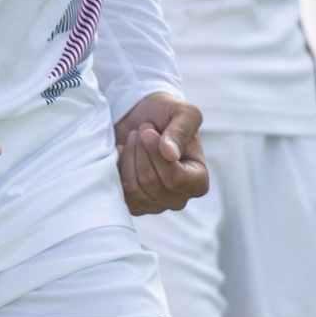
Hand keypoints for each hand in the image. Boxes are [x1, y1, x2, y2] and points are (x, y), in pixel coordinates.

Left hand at [115, 92, 208, 213]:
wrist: (140, 117)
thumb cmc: (166, 114)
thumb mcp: (183, 112)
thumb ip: (182, 130)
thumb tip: (170, 154)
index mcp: (198, 181)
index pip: (175, 179)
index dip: (156, 154)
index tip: (147, 131)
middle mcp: (179, 198)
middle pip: (150, 181)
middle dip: (140, 150)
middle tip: (141, 132)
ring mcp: (156, 204)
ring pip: (133, 187)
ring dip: (128, 156)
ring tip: (133, 139)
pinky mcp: (133, 203)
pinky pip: (120, 192)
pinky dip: (117, 167)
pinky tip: (122, 153)